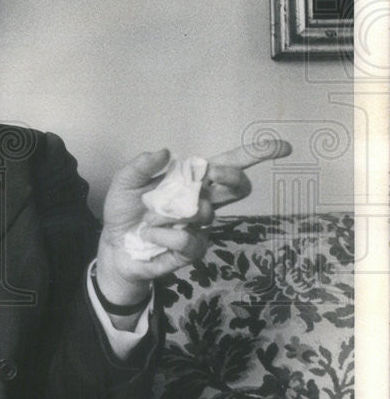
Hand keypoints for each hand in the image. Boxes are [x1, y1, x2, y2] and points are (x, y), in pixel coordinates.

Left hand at [96, 139, 291, 307]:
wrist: (114, 245)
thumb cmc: (125, 211)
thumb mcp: (125, 182)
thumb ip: (141, 166)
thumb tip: (166, 152)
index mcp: (192, 180)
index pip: (230, 165)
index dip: (257, 155)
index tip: (283, 147)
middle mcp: (203, 201)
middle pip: (239, 187)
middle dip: (229, 177)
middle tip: (211, 175)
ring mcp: (200, 227)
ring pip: (205, 212)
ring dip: (171, 212)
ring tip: (149, 217)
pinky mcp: (193, 250)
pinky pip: (186, 239)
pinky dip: (163, 234)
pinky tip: (149, 234)